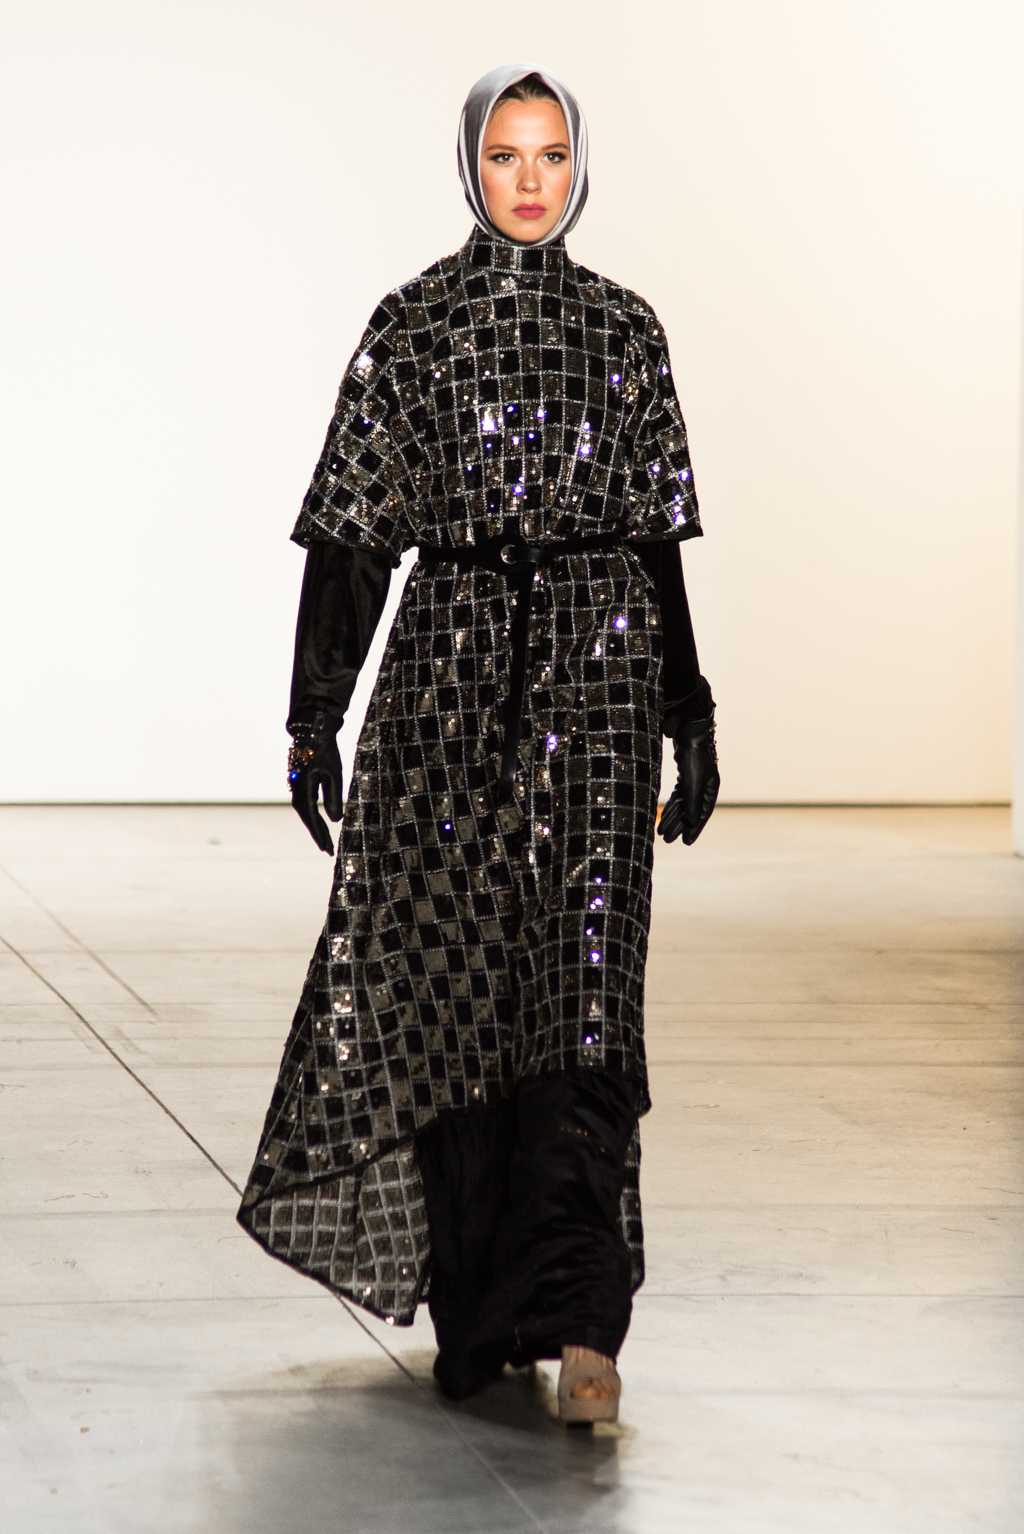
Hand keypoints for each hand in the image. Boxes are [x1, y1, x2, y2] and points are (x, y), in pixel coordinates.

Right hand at [288, 721, 342, 853]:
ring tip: (325, 840)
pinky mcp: (298, 782)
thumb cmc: (325, 750)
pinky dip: (313, 815)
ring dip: (315, 826)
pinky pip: (305, 804)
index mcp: (304, 789)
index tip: (327, 849)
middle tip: (329, 850)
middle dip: (318, 834)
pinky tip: (319, 821)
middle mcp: (296, 790)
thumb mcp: (334, 773)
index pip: (312, 818)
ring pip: (305, 812)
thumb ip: (333, 797)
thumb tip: (336, 820)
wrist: (312, 730)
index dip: (320, 834)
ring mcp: (296, 786)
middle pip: (308, 818)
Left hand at [658, 712, 718, 845]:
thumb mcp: (691, 780)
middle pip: (691, 811)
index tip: (686, 843)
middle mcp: (705, 786)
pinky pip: (678, 796)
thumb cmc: (693, 754)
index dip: (694, 829)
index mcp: (711, 788)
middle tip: (667, 840)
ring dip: (672, 818)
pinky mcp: (684, 774)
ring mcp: (694, 780)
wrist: (688, 730)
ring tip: (662, 832)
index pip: (702, 814)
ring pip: (683, 804)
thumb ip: (692, 801)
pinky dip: (671, 806)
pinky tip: (663, 815)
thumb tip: (692, 822)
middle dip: (679, 826)